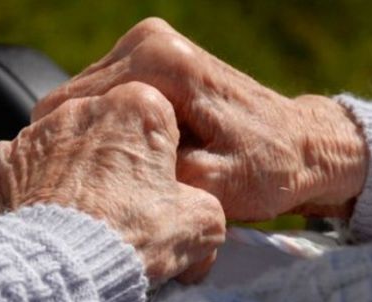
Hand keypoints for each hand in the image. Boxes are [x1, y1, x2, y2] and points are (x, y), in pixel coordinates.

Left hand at [0, 82, 225, 282]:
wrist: (66, 270)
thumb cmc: (133, 239)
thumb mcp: (201, 224)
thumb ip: (203, 205)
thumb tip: (195, 216)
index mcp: (137, 108)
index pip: (157, 118)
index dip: (162, 155)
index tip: (161, 185)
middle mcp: (84, 108)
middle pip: (107, 127)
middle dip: (116, 158)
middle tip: (124, 203)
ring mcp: (37, 132)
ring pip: (62, 143)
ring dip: (73, 169)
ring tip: (85, 215)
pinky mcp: (2, 161)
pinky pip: (18, 165)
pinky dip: (29, 185)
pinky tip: (45, 213)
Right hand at [33, 18, 367, 220]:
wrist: (300, 147)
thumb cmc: (265, 169)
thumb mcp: (210, 186)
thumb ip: (150, 173)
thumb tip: (96, 175)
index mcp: (161, 63)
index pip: (75, 106)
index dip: (71, 154)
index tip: (81, 190)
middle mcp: (150, 41)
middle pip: (73, 100)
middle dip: (82, 144)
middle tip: (103, 188)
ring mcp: (150, 45)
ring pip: (86, 101)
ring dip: (95, 138)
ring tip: (120, 174)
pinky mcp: (152, 60)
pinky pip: (105, 99)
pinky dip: (109, 130)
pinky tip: (128, 158)